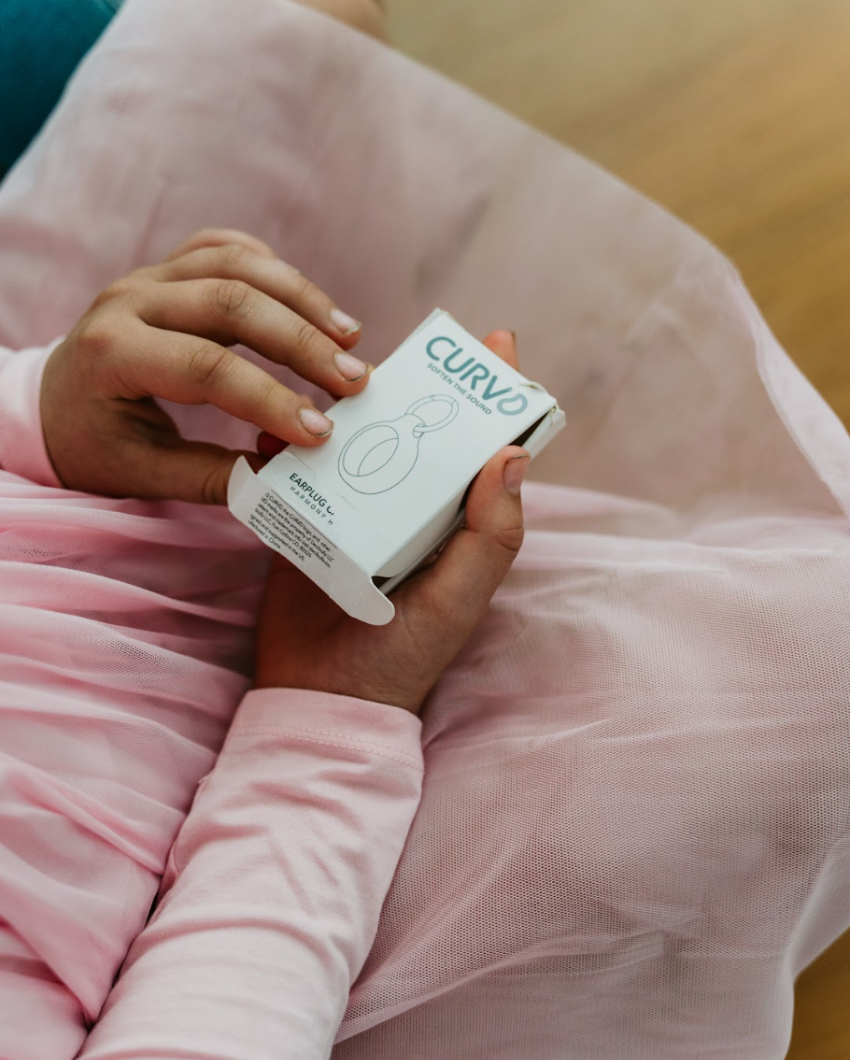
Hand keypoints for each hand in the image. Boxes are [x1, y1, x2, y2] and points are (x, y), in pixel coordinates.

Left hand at [40, 228, 370, 501]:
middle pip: (230, 302)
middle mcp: (128, 300)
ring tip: (349, 338)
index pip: (204, 367)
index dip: (269, 398)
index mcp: (111, 354)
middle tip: (354, 381)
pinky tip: (312, 307)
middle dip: (301, 341)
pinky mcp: (170, 267)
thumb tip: (285, 474)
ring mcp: (149, 276)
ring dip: (303, 299)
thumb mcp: (144, 474)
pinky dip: (276, 272)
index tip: (318, 432)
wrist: (54, 403)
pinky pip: (228, 250)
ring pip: (237, 264)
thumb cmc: (97, 444)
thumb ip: (213, 477)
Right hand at [255, 332, 529, 714]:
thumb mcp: (460, 597)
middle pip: (420, 433)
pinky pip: (303, 475)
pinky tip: (277, 428)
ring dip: (350, 410)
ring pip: (360, 444)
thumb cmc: (405, 654)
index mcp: (458, 524)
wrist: (325, 696)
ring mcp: (360, 515)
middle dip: (417, 386)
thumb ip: (492, 533)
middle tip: (406, 348)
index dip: (495, 397)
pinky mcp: (312, 524)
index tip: (497, 341)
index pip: (484, 449)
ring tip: (336, 377)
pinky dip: (291, 449)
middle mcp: (413, 512)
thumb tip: (513, 455)